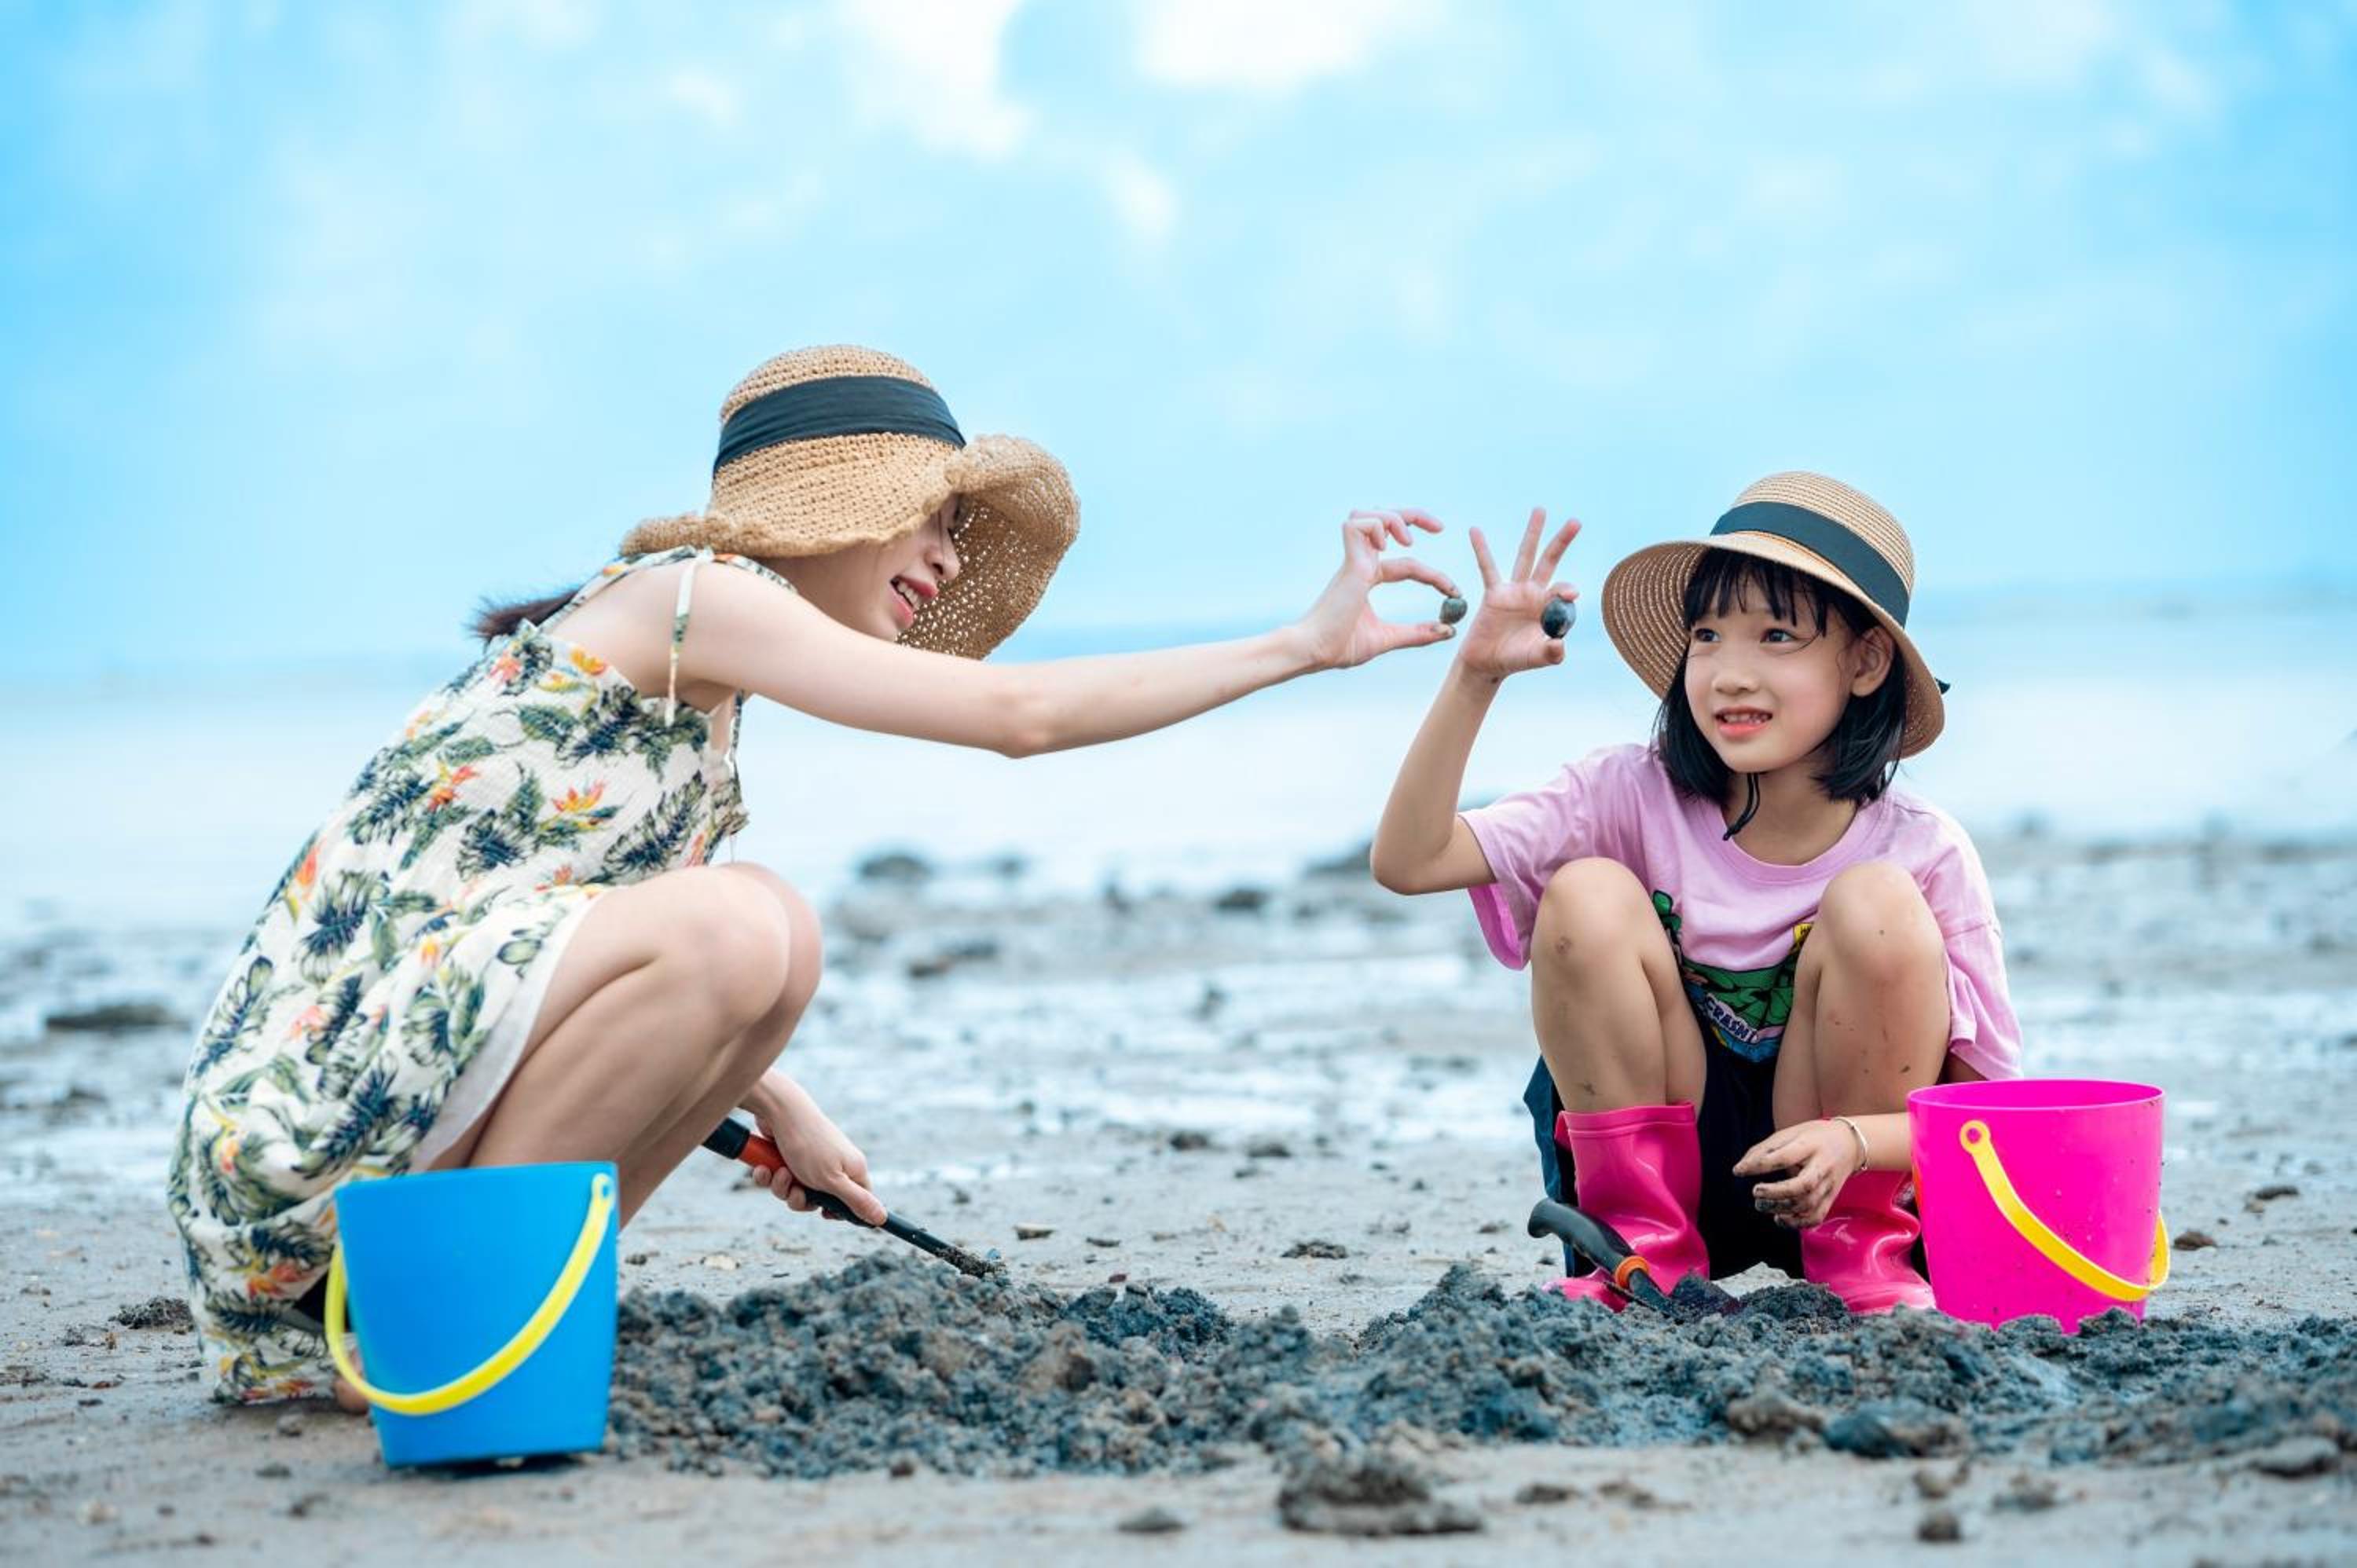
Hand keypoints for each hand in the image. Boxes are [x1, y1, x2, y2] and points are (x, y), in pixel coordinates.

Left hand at [746, 1072, 887, 1224]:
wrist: (779, 1109)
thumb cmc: (808, 1145)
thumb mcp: (833, 1181)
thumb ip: (857, 1201)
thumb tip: (882, 1218)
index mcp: (851, 1169)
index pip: (856, 1201)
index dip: (840, 1211)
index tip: (825, 1214)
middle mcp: (832, 1165)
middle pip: (819, 1201)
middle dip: (801, 1200)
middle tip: (796, 1190)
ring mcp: (809, 1160)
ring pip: (795, 1191)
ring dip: (782, 1187)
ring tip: (780, 1171)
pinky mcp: (788, 1156)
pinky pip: (778, 1178)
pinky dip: (768, 1175)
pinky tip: (764, 1166)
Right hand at [1295, 509, 1462, 669]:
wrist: (1312, 651)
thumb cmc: (1339, 646)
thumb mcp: (1387, 638)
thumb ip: (1416, 633)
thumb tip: (1448, 631)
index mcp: (1366, 577)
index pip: (1407, 564)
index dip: (1433, 575)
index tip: (1454, 591)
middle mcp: (1359, 563)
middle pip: (1386, 520)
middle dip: (1416, 516)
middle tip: (1440, 528)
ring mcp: (1352, 560)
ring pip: (1370, 514)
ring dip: (1395, 519)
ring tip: (1409, 542)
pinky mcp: (1348, 564)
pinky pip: (1359, 525)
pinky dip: (1378, 527)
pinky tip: (1387, 547)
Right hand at [1455, 507, 1580, 680]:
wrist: (1487, 664)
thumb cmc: (1515, 661)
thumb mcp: (1536, 658)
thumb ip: (1550, 652)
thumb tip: (1560, 643)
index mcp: (1549, 608)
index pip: (1562, 592)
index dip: (1566, 590)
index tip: (1569, 592)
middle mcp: (1535, 594)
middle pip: (1550, 562)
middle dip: (1562, 542)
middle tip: (1575, 521)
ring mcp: (1515, 591)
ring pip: (1526, 556)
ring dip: (1533, 534)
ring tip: (1540, 511)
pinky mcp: (1494, 593)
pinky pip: (1487, 568)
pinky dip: (1481, 549)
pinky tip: (1476, 531)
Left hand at [1732, 1120, 1863, 1228]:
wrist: (1851, 1144)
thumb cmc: (1814, 1137)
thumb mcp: (1790, 1134)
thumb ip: (1765, 1149)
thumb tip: (1740, 1168)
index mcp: (1810, 1145)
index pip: (1784, 1157)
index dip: (1759, 1165)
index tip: (1739, 1171)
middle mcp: (1822, 1167)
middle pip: (1801, 1186)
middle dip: (1775, 1193)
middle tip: (1755, 1192)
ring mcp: (1829, 1185)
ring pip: (1808, 1205)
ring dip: (1781, 1209)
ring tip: (1761, 1205)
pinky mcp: (1831, 1198)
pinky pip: (1816, 1216)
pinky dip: (1797, 1223)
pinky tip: (1779, 1218)